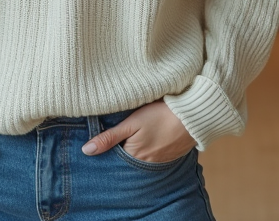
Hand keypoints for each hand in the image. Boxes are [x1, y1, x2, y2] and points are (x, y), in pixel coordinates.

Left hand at [81, 100, 195, 162]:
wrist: (192, 115)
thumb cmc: (160, 115)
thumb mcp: (131, 123)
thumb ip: (109, 137)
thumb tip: (86, 151)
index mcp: (134, 156)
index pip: (115, 158)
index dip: (109, 149)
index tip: (105, 139)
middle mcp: (147, 163)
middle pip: (129, 159)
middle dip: (123, 150)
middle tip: (123, 135)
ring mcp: (161, 161)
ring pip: (142, 158)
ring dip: (138, 149)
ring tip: (138, 136)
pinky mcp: (172, 155)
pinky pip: (156, 156)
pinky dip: (151, 149)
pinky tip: (152, 138)